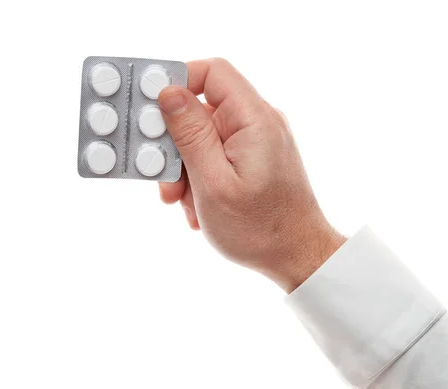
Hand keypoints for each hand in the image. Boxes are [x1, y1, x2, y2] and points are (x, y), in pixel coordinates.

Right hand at [157, 58, 344, 292]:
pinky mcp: (255, 159)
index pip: (212, 72)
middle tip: (166, 179)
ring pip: (204, 137)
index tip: (150, 110)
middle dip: (175, 144)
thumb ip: (190, 134)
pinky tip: (200, 206)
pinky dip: (201, 177)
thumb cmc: (261, 228)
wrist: (297, 256)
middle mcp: (259, 124)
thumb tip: (169, 92)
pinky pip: (217, 155)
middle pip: (202, 110)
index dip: (177, 82)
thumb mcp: (212, 182)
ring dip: (186, 168)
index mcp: (254, 120)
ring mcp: (258, 142)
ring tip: (186, 202)